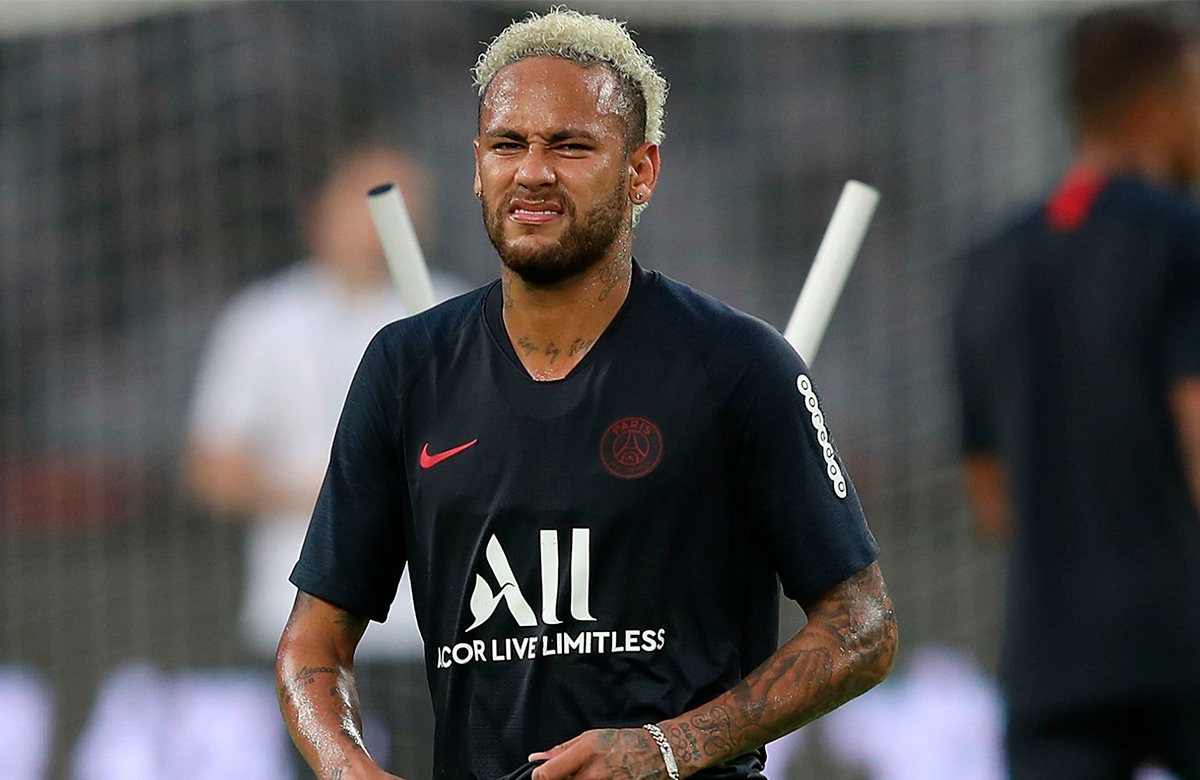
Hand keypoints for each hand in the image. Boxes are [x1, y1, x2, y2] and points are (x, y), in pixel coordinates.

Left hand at [529, 727, 669, 779]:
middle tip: (566, 775)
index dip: (538, 777)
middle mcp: (592, 775)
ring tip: (584, 776)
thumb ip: (560, 750)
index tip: (540, 776)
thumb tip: (535, 758)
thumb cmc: (620, 743)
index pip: (546, 775)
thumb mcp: (589, 737)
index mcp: (584, 753)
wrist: (654, 755)